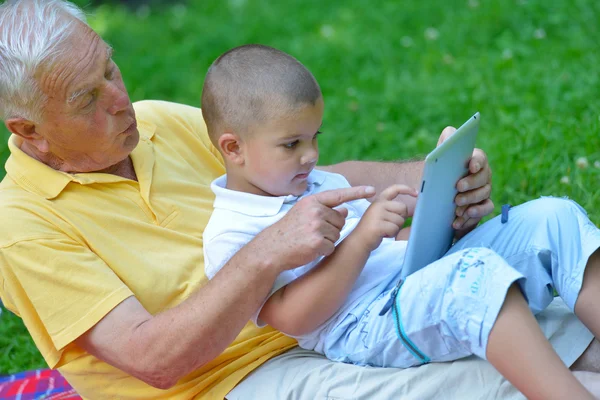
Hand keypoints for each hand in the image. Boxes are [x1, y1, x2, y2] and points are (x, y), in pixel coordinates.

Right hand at [260, 185, 375, 270]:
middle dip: (332, 228)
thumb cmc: (288, 232)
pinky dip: (324, 251)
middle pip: (340, 220)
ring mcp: (316, 226)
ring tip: (309, 240)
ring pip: (337, 234)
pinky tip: (310, 249)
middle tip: (312, 233)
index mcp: (311, 201)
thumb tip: (346, 210)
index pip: (338, 195)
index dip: (357, 192)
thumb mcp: (303, 214)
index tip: (372, 190)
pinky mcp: (317, 242)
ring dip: (328, 240)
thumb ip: (324, 210)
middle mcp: (315, 211)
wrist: (271, 249)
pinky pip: (332, 247)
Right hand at [353, 184, 417, 251]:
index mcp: (379, 200)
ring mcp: (377, 214)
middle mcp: (378, 205)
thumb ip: (394, 210)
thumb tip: (413, 211)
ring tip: (384, 229)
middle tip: (390, 224)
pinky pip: (394, 229)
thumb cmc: (374, 228)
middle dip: (401, 218)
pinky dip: (391, 234)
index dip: (407, 189)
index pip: (395, 189)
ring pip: (400, 220)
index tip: (416, 193)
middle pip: (403, 208)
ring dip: (395, 228)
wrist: (359, 240)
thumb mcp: (382, 214)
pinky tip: (383, 234)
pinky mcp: (378, 225)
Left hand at [437, 126, 493, 236]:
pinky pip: (484, 210)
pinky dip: (473, 214)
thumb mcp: (438, 159)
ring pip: (484, 194)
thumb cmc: (439, 174)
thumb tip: (451, 132)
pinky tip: (460, 219)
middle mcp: (483, 175)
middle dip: (471, 183)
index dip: (477, 161)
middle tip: (457, 188)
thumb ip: (445, 144)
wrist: (436, 196)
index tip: (470, 166)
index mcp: (473, 161)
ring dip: (470, 200)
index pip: (480, 158)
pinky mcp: (481, 207)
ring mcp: (484, 191)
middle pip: (484, 178)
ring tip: (456, 207)